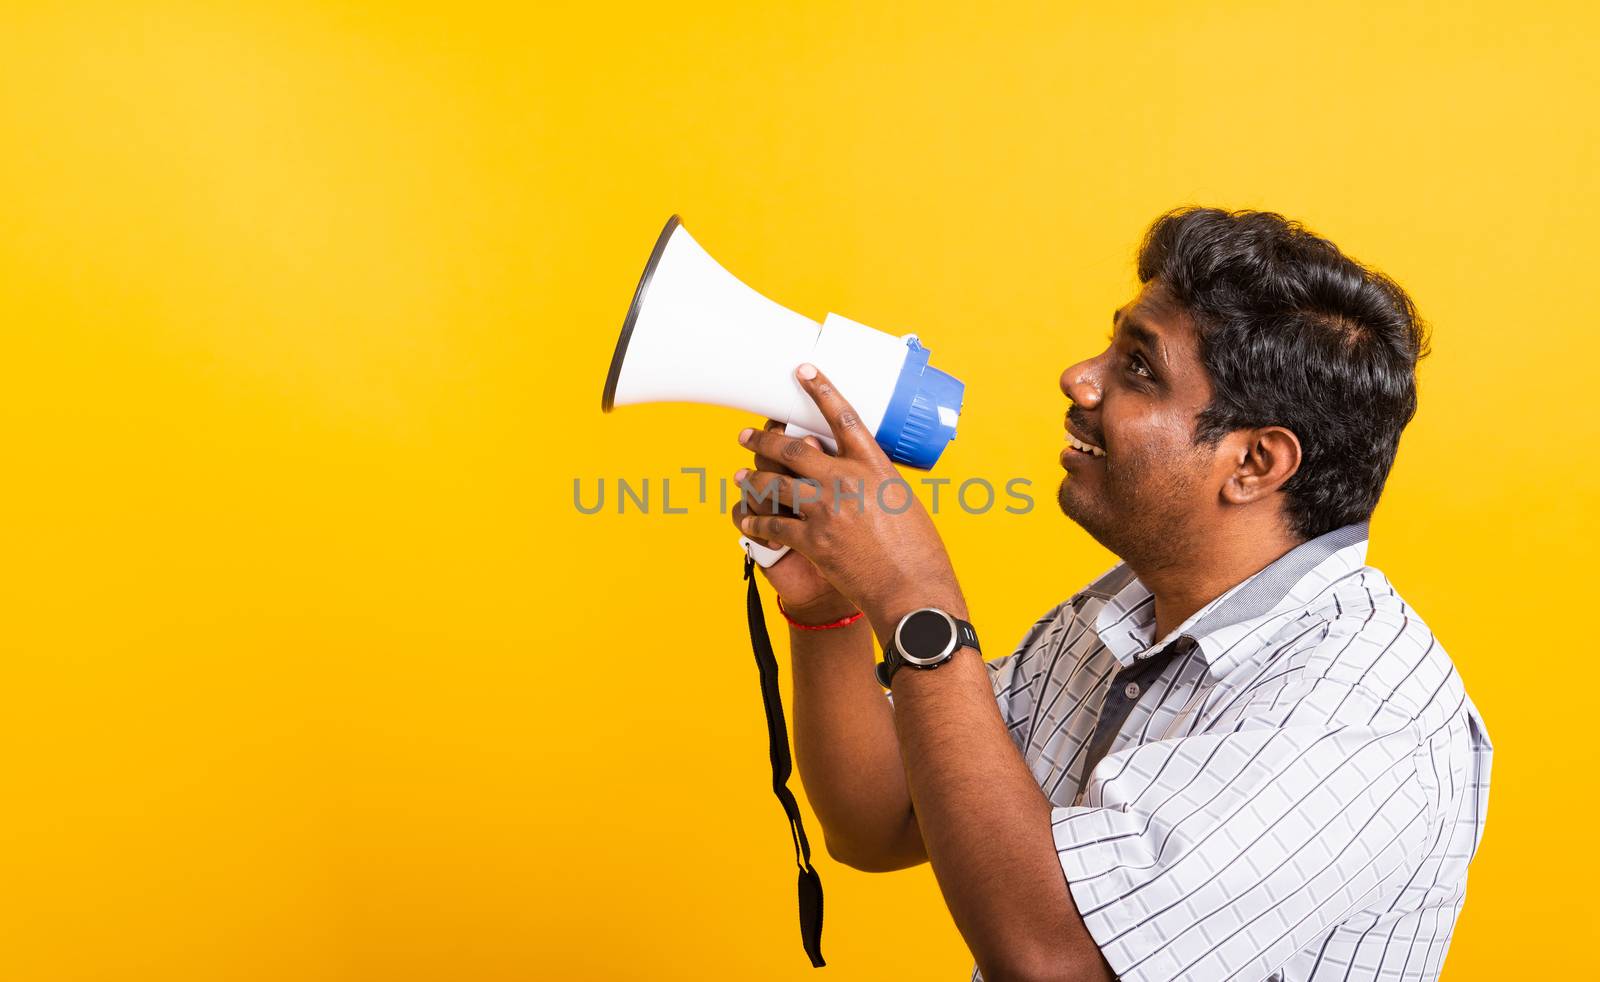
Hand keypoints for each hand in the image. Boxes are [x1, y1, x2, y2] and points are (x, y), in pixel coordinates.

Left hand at [734, 364, 966, 640]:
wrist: (912, 590)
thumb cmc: (919, 551)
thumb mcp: (904, 501)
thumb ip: (877, 483)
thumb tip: (861, 475)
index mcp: (875, 466)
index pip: (843, 416)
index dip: (821, 389)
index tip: (803, 371)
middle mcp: (847, 481)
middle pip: (794, 449)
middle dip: (765, 439)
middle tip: (747, 434)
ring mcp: (827, 509)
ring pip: (775, 484)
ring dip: (753, 478)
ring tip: (741, 474)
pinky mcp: (813, 540)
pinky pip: (772, 523)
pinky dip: (756, 520)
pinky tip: (746, 517)